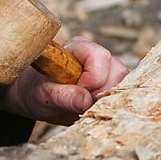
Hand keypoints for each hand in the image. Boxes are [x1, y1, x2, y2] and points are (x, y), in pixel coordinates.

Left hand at [3, 36, 128, 124]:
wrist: (38, 100)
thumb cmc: (37, 91)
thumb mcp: (43, 95)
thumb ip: (63, 96)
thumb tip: (84, 101)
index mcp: (78, 48)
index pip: (100, 57)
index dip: (93, 79)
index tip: (78, 93)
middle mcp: (97, 56)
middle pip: (117, 70)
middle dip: (102, 92)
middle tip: (82, 104)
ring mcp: (107, 71)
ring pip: (123, 84)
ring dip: (107, 100)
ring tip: (86, 108)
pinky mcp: (111, 86)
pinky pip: (122, 95)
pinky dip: (111, 106)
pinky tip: (94, 111)